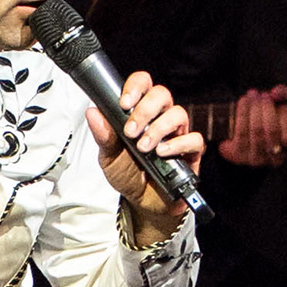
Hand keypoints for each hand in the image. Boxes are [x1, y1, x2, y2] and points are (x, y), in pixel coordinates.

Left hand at [93, 67, 202, 232]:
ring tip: (143, 147)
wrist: (141, 201)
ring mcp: (177, 133)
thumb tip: (93, 112)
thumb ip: (103, 136)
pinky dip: (178, 144)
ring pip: (178, 113)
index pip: (143, 84)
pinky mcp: (190, 151)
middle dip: (145, 110)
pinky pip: (193, 139)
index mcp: (140, 112)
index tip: (123, 103)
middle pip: (162, 94)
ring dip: (158, 128)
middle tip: (130, 131)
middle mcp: (160, 117)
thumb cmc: (127, 173)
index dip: (135, 87)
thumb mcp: (109, 157)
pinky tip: (162, 153)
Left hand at [217, 86, 286, 168]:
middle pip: (271, 131)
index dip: (284, 116)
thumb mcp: (279, 107)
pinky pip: (240, 133)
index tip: (280, 102)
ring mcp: (256, 159)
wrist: (246, 136)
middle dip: (267, 108)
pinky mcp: (239, 156)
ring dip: (254, 108)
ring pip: (255, 131)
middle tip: (263, 94)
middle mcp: (274, 159)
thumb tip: (277, 92)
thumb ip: (282, 96)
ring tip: (253, 94)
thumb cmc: (269, 119)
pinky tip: (244, 101)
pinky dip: (242, 113)